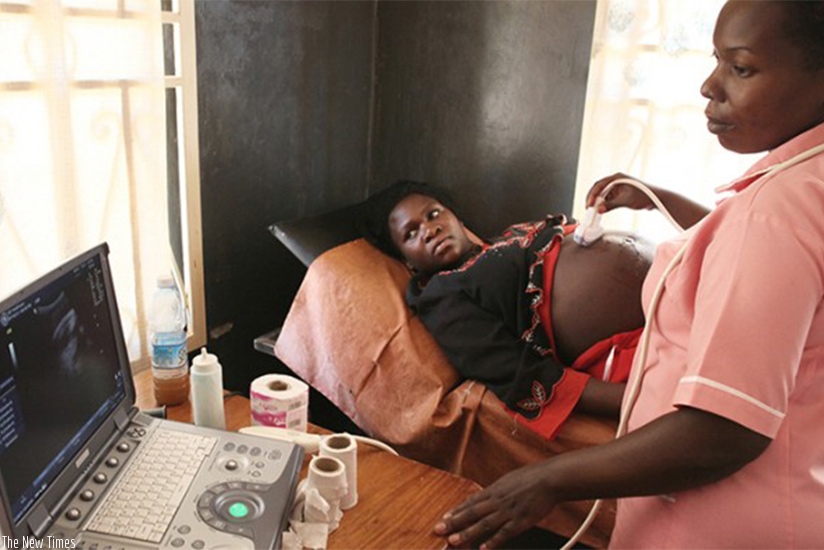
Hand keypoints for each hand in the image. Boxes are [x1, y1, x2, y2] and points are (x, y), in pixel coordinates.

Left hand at [433, 462, 558, 548]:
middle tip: (439, 529)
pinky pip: (504, 533)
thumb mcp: (509, 480)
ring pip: (484, 524)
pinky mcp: (521, 521)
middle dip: (454, 522)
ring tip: (453, 541)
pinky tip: (483, 549)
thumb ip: (497, 490)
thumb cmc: (532, 477)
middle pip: (472, 513)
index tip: (444, 518)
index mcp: (495, 490)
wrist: (550, 479)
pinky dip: (493, 542)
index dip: (456, 511)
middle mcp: (498, 500)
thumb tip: (486, 496)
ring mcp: (508, 511)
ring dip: (467, 533)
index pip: (471, 501)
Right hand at [586, 172, 655, 212]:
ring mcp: (618, 187)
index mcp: (617, 178)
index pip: (599, 185)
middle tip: (589, 209)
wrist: (656, 199)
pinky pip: (608, 198)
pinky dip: (604, 204)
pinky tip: (602, 210)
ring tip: (594, 211)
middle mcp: (616, 181)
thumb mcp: (626, 200)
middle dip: (593, 199)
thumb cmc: (645, 195)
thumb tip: (599, 210)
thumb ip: (611, 205)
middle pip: (599, 189)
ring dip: (598, 202)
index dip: (592, 195)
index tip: (589, 204)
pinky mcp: (620, 193)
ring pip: (603, 194)